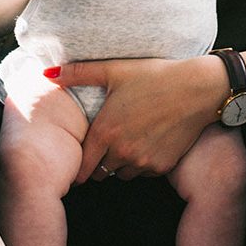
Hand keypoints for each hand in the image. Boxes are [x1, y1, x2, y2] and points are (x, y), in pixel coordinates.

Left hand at [44, 55, 227, 182]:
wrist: (197, 88)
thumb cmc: (155, 76)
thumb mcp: (115, 70)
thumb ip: (78, 73)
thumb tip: (47, 74)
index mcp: (105, 131)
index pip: (82, 166)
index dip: (79, 166)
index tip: (80, 161)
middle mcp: (122, 152)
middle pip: (100, 173)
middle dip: (99, 163)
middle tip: (105, 146)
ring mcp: (143, 162)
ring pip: (122, 175)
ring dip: (120, 164)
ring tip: (127, 141)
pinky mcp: (162, 166)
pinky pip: (143, 173)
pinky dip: (141, 164)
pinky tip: (147, 143)